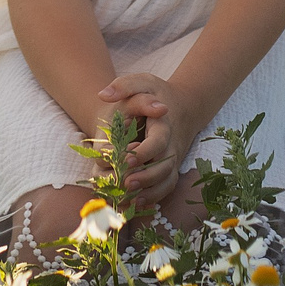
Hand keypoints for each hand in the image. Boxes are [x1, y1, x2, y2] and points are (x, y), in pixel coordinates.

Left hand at [97, 72, 206, 210]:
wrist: (180, 105)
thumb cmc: (156, 93)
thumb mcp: (143, 81)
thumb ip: (125, 85)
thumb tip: (104, 94)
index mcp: (164, 125)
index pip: (158, 142)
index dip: (144, 152)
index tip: (126, 157)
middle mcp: (171, 146)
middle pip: (164, 167)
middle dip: (145, 178)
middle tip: (125, 183)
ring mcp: (172, 159)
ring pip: (166, 182)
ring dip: (149, 192)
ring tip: (129, 198)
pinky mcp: (169, 169)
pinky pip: (166, 188)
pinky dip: (153, 198)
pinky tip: (135, 204)